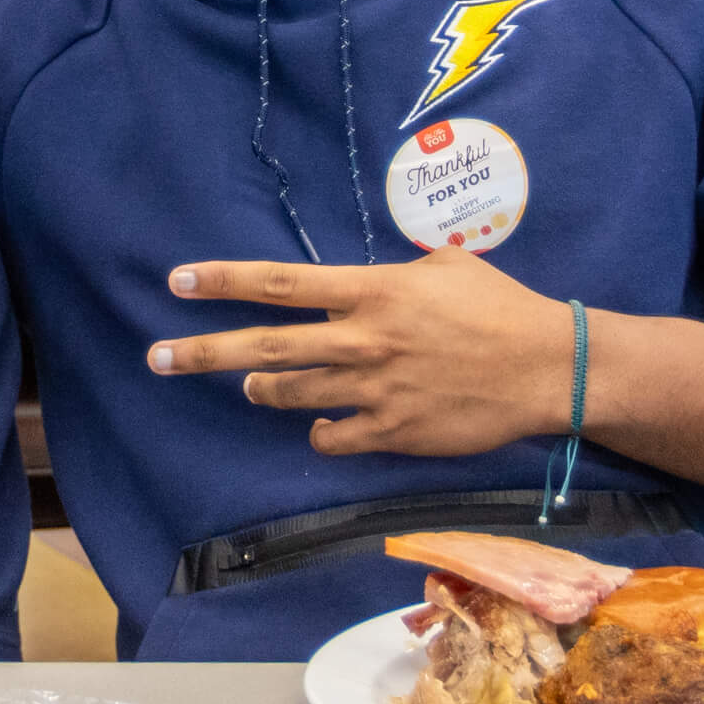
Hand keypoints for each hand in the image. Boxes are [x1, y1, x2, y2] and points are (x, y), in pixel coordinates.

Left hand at [146, 250, 574, 456]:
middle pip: (265, 347)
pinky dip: (320, 429)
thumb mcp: (441, 268)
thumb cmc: (499, 306)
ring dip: (264, 388)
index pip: (280, 284)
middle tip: (156, 357)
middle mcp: (362, 340)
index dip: (225, 280)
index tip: (178, 281)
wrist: (547, 368)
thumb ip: (388, 276)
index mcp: (371, 292)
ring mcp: (373, 391)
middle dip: (203, 353)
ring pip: (290, 395)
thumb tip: (362, 280)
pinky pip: (332, 436)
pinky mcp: (392, 432)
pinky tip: (323, 422)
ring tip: (253, 384)